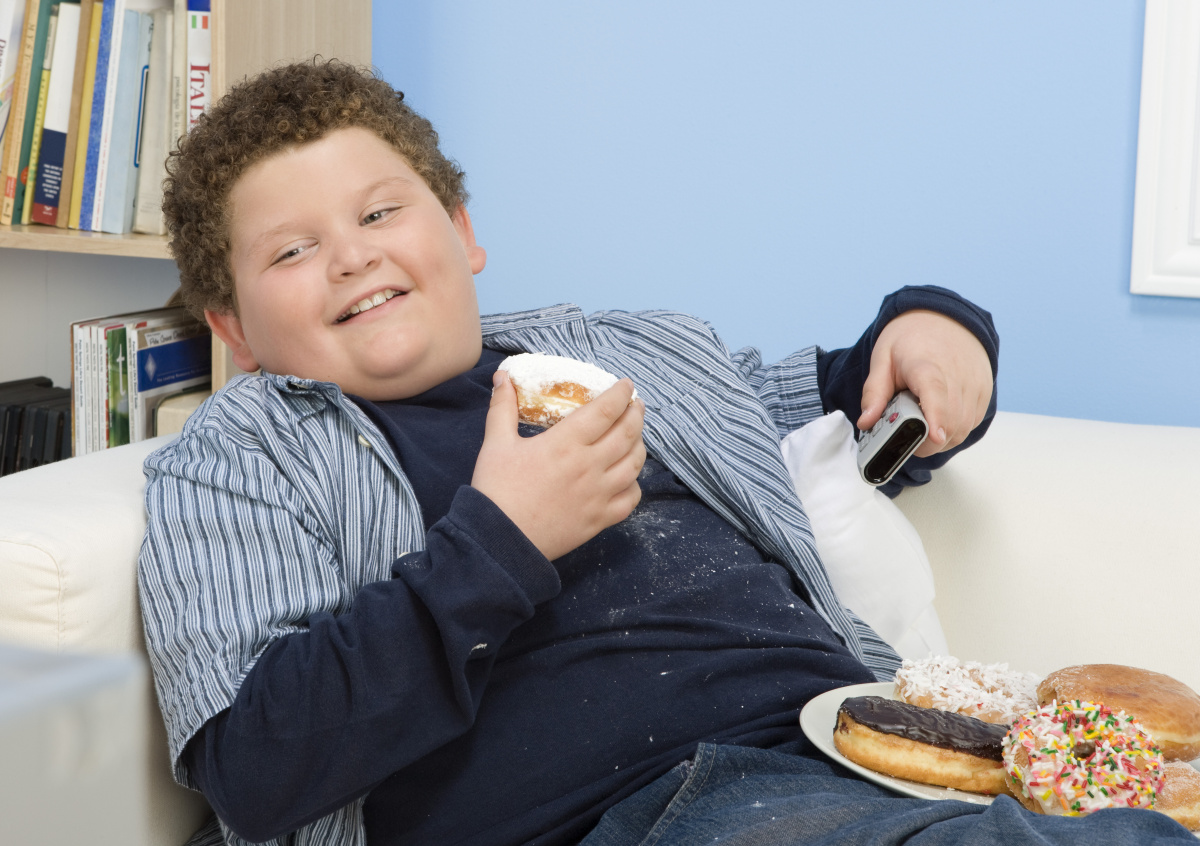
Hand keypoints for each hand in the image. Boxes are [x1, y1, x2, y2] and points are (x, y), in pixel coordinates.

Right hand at [471, 371, 645, 560]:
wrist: (500, 540)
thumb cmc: (497, 491)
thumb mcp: (496, 444)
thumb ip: (503, 408)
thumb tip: (503, 377)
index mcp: (566, 443)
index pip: (606, 410)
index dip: (621, 394)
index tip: (626, 385)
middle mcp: (590, 466)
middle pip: (627, 433)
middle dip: (636, 414)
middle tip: (635, 405)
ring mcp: (599, 494)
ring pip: (635, 464)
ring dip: (639, 445)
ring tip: (635, 436)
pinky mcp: (600, 519)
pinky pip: (630, 499)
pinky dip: (635, 484)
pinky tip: (628, 477)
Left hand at [858, 309, 991, 456]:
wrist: (942, 318)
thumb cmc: (910, 340)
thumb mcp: (882, 359)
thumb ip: (874, 393)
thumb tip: (866, 423)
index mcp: (925, 365)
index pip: (935, 391)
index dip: (936, 416)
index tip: (934, 436)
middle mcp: (956, 375)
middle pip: (950, 421)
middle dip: (926, 442)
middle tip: (906, 439)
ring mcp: (974, 384)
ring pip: (962, 428)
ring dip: (941, 439)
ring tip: (921, 426)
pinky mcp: (984, 391)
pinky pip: (972, 423)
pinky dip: (955, 430)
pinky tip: (939, 420)